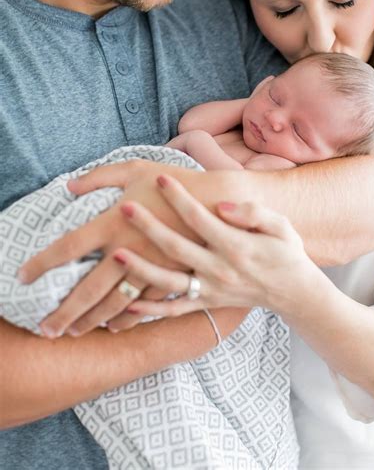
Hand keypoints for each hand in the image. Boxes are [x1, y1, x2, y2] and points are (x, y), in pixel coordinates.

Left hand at [17, 160, 200, 337]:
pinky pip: (146, 307)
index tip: (23, 277)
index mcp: (115, 222)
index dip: (42, 263)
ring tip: (74, 333)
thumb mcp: (136, 169)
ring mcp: (152, 269)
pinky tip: (115, 327)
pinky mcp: (172, 278)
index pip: (69, 247)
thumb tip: (69, 185)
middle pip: (87, 289)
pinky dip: (129, 319)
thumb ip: (100, 176)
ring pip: (115, 305)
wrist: (221, 201)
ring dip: (92, 321)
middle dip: (63, 312)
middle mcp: (129, 250)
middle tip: (44, 329)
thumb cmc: (176, 180)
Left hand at [104, 173, 314, 330]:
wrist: (293, 292)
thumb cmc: (285, 251)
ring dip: (140, 269)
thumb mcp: (281, 226)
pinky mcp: (207, 304)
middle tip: (125, 207)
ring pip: (168, 282)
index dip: (179, 198)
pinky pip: (174, 310)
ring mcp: (211, 290)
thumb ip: (254, 213)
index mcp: (236, 245)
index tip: (161, 178)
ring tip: (116, 255)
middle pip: (177, 247)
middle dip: (149, 226)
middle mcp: (220, 269)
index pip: (200, 218)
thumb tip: (223, 206)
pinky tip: (126, 302)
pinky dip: (150, 310)